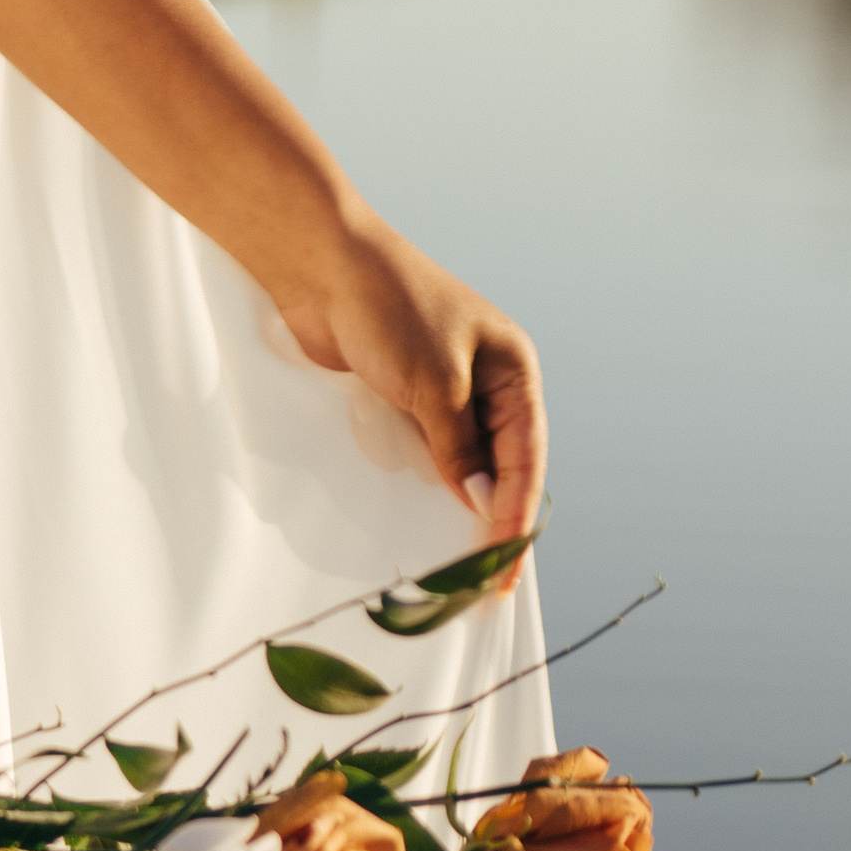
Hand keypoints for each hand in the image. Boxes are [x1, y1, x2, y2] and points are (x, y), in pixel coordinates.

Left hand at [273, 215, 547, 545]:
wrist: (322, 269)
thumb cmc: (389, 309)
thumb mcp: (435, 386)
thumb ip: (459, 449)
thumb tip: (480, 505)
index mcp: (515, 370)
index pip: (527, 457)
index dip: (518, 515)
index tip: (505, 566)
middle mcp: (489, 384)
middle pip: (503, 467)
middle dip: (496, 521)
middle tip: (487, 580)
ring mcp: (448, 394)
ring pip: (465, 466)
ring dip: (462, 511)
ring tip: (462, 564)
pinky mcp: (408, 401)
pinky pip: (427, 457)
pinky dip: (429, 491)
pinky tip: (425, 525)